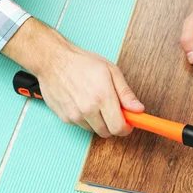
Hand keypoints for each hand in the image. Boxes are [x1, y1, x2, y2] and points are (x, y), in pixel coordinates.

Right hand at [2, 17, 144, 136]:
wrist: (54, 60)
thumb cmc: (82, 62)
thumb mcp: (111, 70)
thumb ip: (126, 92)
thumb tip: (138, 109)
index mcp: (103, 96)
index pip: (119, 127)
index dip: (126, 127)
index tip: (128, 123)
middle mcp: (88, 109)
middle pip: (107, 132)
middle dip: (112, 123)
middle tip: (111, 108)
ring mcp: (75, 115)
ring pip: (94, 130)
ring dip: (98, 121)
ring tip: (94, 101)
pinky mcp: (64, 118)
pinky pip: (80, 125)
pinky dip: (84, 118)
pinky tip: (81, 101)